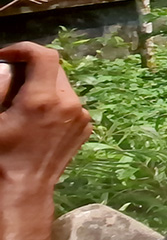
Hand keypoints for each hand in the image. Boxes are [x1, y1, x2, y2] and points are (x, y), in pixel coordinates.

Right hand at [0, 43, 92, 194]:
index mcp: (43, 99)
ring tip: (22, 105)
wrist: (23, 190)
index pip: (44, 56)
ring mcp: (81, 116)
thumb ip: (1, 88)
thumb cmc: (1, 156)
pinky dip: (55, 103)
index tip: (5, 56)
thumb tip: (7, 69)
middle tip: (10, 82)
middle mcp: (69, 104)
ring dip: (43, 87)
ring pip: (62, 87)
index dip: (23, 49)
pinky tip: (38, 120)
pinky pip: (70, 104)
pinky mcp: (86, 127)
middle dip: (31, 70)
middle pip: (54, 69)